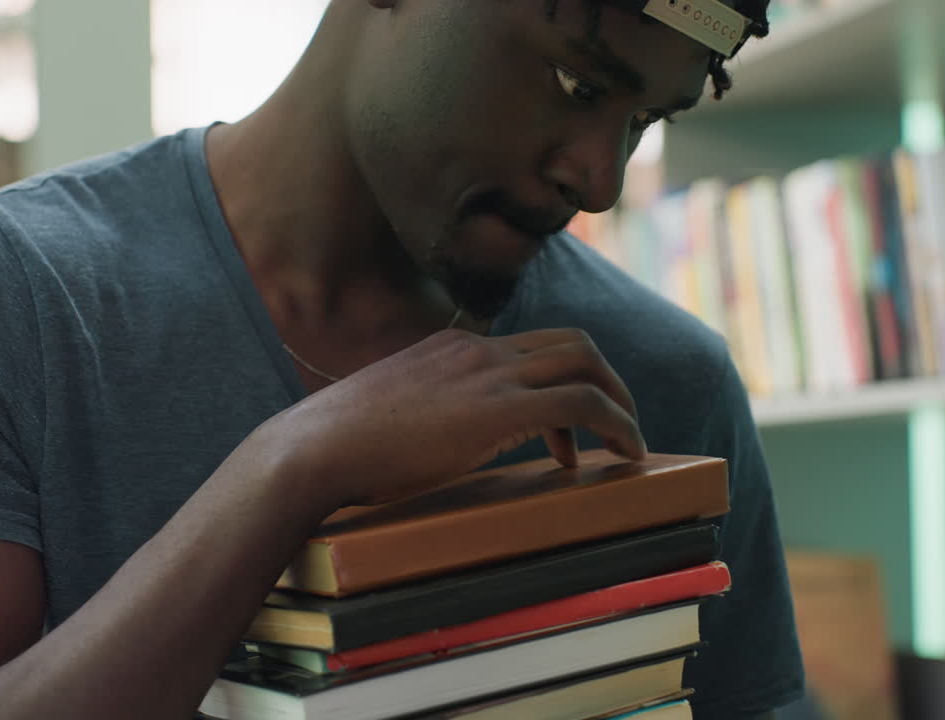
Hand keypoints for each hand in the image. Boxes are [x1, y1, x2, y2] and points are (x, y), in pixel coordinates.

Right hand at [252, 327, 645, 507]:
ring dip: (620, 402)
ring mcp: (489, 374)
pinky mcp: (499, 409)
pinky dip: (617, 423)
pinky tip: (626, 453)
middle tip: (616, 426)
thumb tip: (430, 438)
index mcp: (452, 348)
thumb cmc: (339, 444)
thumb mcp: (388, 412)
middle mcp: (477, 350)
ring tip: (629, 443)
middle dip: (608, 381)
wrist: (315, 448)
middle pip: (573, 342)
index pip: (530, 346)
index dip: (562, 380)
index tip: (563, 431)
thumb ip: (420, 411)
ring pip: (586, 363)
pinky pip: (582, 402)